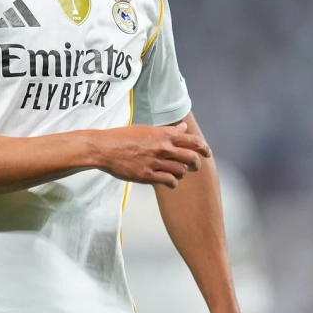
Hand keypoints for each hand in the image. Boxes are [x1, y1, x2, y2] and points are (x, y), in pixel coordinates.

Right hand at [95, 122, 210, 187]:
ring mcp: (156, 162)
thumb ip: (167, 131)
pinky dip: (173, 183)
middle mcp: (163, 148)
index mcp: (163, 135)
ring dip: (182, 173)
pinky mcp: (148, 175)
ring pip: (181, 171)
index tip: (207, 153)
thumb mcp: (147, 129)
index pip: (192, 141)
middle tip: (195, 166)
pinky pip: (169, 181)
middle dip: (196, 163)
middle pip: (191, 158)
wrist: (105, 148)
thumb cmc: (123, 137)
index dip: (203, 148)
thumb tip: (183, 128)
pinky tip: (169, 182)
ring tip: (177, 173)